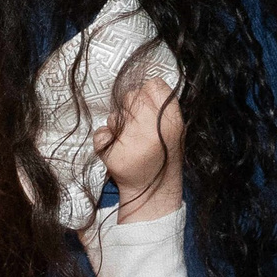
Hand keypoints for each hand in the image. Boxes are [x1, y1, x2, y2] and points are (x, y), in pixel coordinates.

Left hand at [95, 75, 183, 221]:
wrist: (152, 192)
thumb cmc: (162, 155)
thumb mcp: (174, 130)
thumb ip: (162, 106)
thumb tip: (143, 84)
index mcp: (172, 121)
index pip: (154, 85)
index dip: (149, 93)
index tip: (150, 107)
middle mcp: (152, 129)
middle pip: (131, 96)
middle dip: (131, 109)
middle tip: (138, 128)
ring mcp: (130, 141)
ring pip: (114, 115)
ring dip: (118, 125)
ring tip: (130, 143)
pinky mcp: (111, 152)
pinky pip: (101, 132)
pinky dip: (105, 140)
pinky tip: (118, 150)